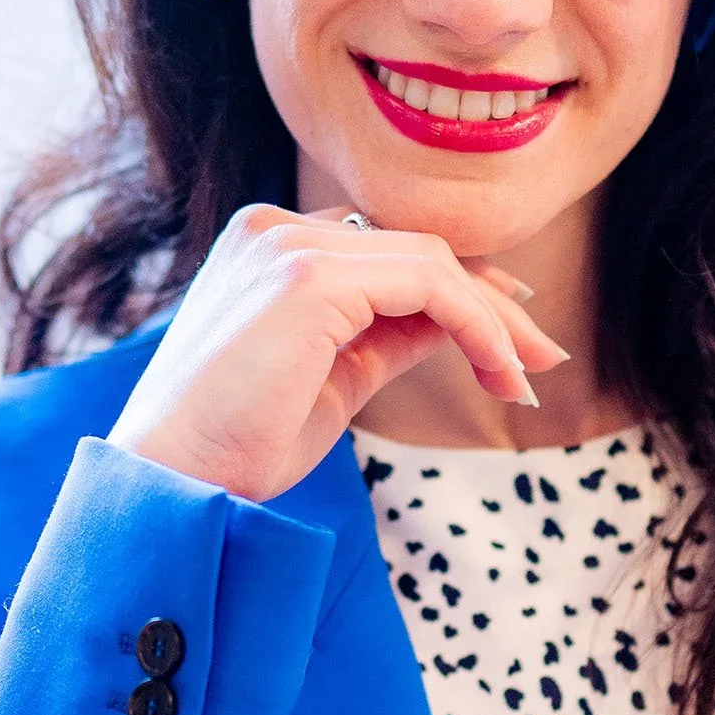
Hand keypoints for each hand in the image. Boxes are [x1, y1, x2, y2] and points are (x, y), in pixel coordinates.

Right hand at [107, 204, 569, 501]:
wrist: (175, 487)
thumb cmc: (236, 447)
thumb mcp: (331, 378)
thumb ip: (387, 337)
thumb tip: (456, 326)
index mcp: (266, 245)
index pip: (388, 250)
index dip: (460, 288)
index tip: (510, 338)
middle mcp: (272, 228)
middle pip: (416, 250)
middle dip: (490, 306)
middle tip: (540, 361)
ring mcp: (285, 244)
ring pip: (430, 261)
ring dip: (492, 322)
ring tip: (525, 378)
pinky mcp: (306, 276)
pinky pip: (427, 284)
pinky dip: (475, 326)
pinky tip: (497, 371)